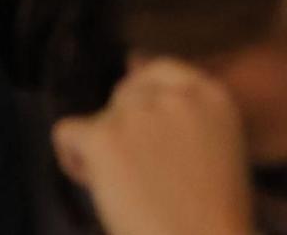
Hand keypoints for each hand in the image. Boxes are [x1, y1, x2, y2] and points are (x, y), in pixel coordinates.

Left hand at [51, 58, 259, 234]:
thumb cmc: (210, 214)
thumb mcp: (220, 148)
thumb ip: (189, 115)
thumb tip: (136, 72)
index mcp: (212, 96)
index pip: (160, 71)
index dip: (141, 102)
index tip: (143, 140)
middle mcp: (176, 96)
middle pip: (124, 96)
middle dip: (121, 130)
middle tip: (135, 175)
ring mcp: (139, 114)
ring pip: (96, 118)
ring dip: (100, 150)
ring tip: (120, 190)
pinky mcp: (104, 137)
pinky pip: (66, 131)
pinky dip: (72, 159)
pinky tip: (96, 187)